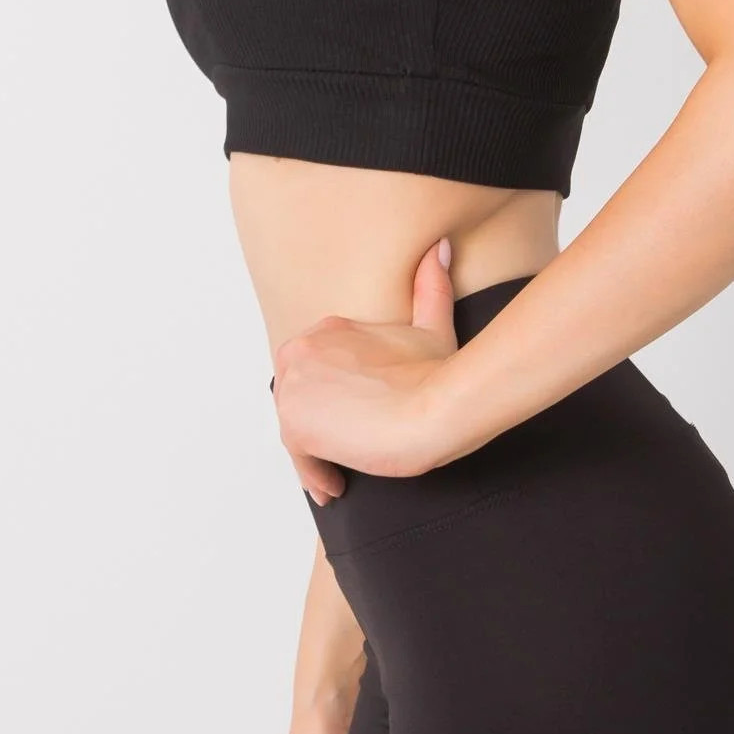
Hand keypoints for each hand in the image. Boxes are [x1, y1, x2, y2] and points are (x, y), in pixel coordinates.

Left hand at [271, 239, 456, 479]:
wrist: (430, 410)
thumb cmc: (434, 372)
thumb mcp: (432, 324)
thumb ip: (430, 286)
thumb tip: (439, 248)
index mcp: (327, 329)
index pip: (314, 366)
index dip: (331, 392)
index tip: (351, 410)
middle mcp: (301, 354)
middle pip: (299, 394)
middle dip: (317, 419)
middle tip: (343, 443)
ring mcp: (294, 390)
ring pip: (296, 424)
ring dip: (313, 447)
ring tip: (337, 469)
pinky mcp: (295, 425)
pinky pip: (298, 455)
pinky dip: (313, 472)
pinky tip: (332, 485)